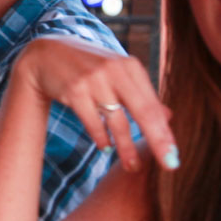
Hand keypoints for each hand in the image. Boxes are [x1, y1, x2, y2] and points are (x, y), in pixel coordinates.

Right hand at [12, 36, 176, 171]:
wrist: (46, 54)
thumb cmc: (87, 66)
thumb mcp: (117, 73)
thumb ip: (141, 93)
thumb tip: (169, 117)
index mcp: (130, 66)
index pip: (153, 105)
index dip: (165, 132)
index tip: (174, 157)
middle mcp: (115, 70)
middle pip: (143, 112)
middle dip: (158, 141)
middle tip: (169, 165)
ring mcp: (94, 80)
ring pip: (118, 121)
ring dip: (126, 147)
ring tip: (132, 166)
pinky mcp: (74, 90)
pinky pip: (93, 121)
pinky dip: (101, 138)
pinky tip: (105, 148)